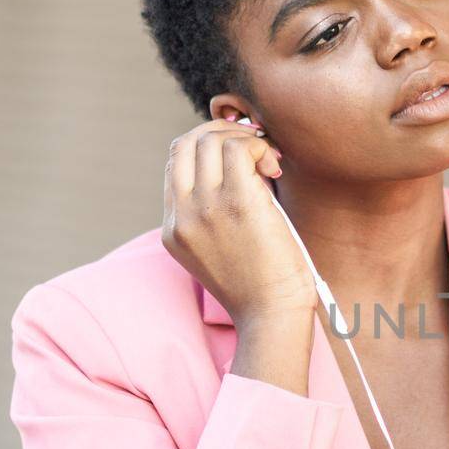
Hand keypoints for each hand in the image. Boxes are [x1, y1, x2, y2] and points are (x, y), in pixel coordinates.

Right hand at [162, 116, 318, 324]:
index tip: (238, 154)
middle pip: (185, 144)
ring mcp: (204, 208)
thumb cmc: (260, 286)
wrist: (272, 315)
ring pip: (211, 140)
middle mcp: (181, 216)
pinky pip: (239, 149)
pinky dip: (258, 146)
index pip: (174, 164)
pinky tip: (275, 165)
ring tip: (269, 159)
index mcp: (173, 229)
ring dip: (245, 138)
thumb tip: (239, 168)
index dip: (206, 147)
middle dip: (221, 132)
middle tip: (255, 146)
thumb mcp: (217, 252)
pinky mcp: (236, 202)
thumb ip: (212, 215)